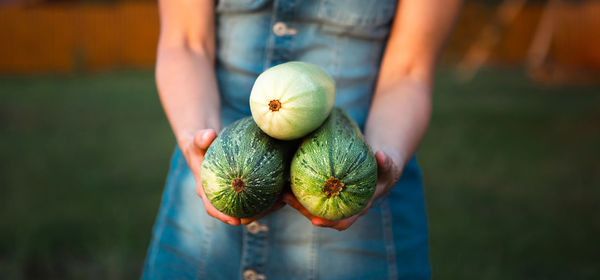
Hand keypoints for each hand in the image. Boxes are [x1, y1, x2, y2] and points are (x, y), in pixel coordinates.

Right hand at [181, 129, 284, 225]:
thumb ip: (200, 139)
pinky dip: (269, 195)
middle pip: (235, 213)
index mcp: (206, 192)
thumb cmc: (201, 146)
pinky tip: (283, 190)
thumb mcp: (197, 142)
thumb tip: (209, 136)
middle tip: (267, 211)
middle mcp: (220, 197)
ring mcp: (233, 194)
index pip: (213, 208)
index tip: (236, 221)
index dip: (223, 216)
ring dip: (265, 207)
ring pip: (249, 207)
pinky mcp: (244, 188)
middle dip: (251, 215)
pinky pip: (257, 195)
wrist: (206, 146)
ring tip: (281, 201)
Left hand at [283, 150, 403, 230]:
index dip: (329, 222)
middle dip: (303, 210)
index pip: (343, 220)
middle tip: (288, 198)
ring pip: (313, 207)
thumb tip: (380, 155)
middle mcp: (344, 208)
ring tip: (282, 192)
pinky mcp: (326, 192)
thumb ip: (386, 162)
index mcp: (359, 207)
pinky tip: (286, 183)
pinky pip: (311, 196)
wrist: (379, 166)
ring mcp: (334, 201)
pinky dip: (299, 192)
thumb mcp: (388, 166)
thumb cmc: (384, 168)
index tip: (315, 221)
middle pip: (321, 216)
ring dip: (297, 202)